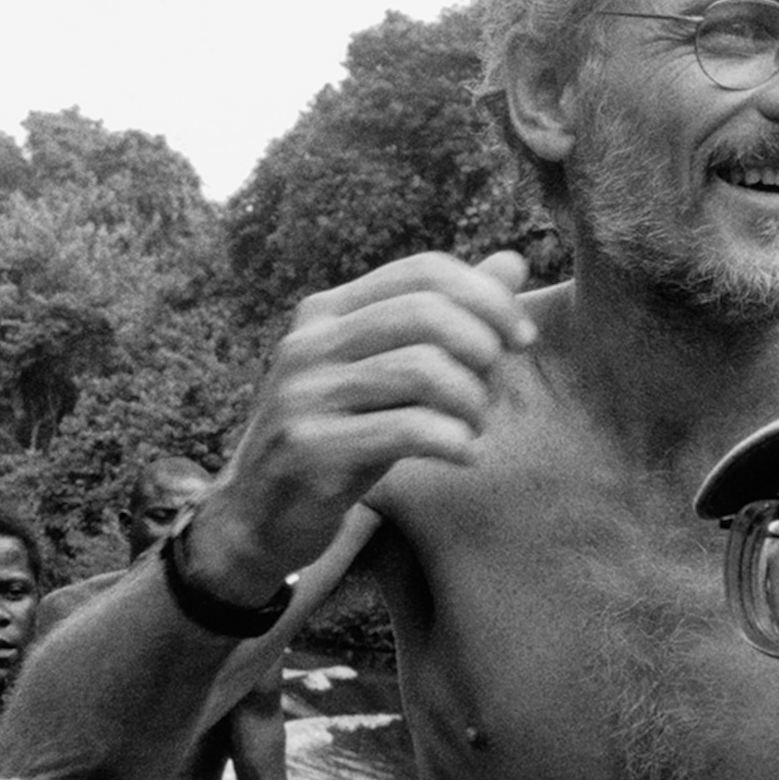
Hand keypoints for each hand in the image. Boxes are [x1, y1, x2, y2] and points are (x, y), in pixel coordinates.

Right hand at [187, 251, 534, 599]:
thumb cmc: (337, 439)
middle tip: (496, 389)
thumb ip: (443, 319)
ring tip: (475, 428)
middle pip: (426, 312)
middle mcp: (308, 344)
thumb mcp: (386, 374)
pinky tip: (464, 455)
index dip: (486, 297)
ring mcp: (303, 395)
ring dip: (471, 401)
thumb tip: (512, 262)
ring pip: (422, 369)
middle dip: (482, 348)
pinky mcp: (309, 448)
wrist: (257, 517)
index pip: (422, 271)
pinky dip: (453, 441)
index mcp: (325, 312)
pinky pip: (406, 429)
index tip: (521, 338)